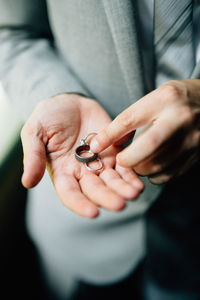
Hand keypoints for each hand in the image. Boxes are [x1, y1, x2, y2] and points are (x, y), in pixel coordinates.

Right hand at [21, 94, 143, 217]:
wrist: (69, 102)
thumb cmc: (48, 117)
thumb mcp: (34, 133)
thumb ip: (33, 156)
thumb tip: (27, 183)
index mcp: (62, 172)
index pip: (70, 194)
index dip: (80, 204)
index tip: (93, 213)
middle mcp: (82, 172)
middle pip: (95, 190)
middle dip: (108, 197)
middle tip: (121, 204)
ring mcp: (99, 163)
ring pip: (112, 180)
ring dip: (123, 188)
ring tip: (135, 193)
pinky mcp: (114, 152)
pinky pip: (124, 165)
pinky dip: (131, 174)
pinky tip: (140, 181)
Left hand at [90, 80, 199, 183]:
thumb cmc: (176, 100)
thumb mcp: (154, 99)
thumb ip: (132, 119)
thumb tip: (104, 142)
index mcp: (164, 100)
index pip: (129, 119)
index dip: (108, 135)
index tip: (95, 146)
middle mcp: (180, 118)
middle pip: (147, 146)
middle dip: (128, 159)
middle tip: (122, 161)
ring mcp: (192, 138)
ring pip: (158, 164)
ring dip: (141, 169)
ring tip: (138, 162)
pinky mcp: (197, 154)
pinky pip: (171, 174)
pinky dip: (156, 175)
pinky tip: (153, 167)